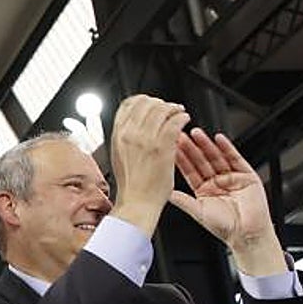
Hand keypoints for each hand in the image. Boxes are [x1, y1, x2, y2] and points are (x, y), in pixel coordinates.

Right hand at [108, 95, 189, 236]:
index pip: (129, 104)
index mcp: (118, 135)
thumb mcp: (119, 155)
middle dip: (161, 102)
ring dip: (174, 108)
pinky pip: (174, 121)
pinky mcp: (162, 146)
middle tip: (169, 109)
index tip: (152, 104)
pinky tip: (185, 120)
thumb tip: (135, 125)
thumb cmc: (131, 185)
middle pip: (146, 102)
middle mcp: (130, 134)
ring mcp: (146, 139)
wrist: (136, 203)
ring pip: (162, 109)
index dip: (143, 100)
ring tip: (179, 113)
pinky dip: (182, 117)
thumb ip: (126, 137)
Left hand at [169, 128, 285, 275]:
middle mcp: (216, 182)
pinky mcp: (246, 175)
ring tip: (196, 133)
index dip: (181, 159)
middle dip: (191, 148)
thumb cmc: (224, 228)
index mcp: (204, 190)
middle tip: (180, 135)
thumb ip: (183, 201)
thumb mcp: (199, 212)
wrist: (247, 234)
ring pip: (216, 157)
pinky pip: (236, 159)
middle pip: (202, 161)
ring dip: (206, 145)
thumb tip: (166, 193)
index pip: (189, 171)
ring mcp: (231, 177)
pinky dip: (228, 148)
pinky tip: (219, 139)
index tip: (171, 148)